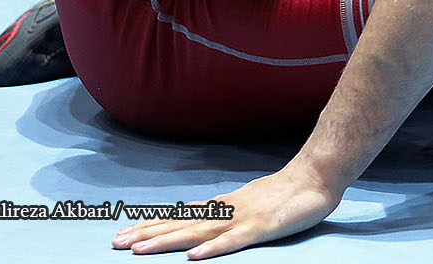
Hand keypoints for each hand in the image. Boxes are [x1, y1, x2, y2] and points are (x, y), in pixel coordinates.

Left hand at [112, 160, 339, 258]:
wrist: (317, 175)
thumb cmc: (287, 191)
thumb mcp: (250, 200)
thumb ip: (226, 210)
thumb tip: (200, 214)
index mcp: (224, 206)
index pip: (181, 217)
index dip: (152, 225)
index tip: (124, 233)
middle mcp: (227, 211)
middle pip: (180, 225)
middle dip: (147, 235)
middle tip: (115, 244)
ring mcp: (243, 219)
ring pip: (198, 232)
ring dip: (167, 242)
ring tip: (139, 251)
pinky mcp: (262, 228)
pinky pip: (235, 241)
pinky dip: (214, 249)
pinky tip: (194, 257)